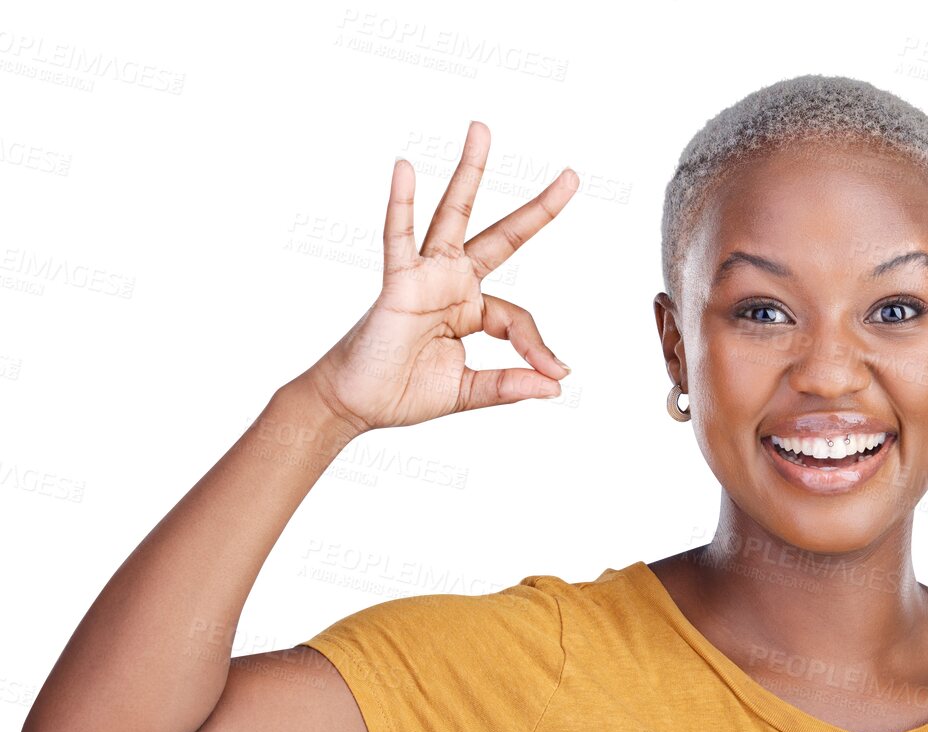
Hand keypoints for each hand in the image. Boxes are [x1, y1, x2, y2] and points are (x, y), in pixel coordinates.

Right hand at [303, 122, 576, 434]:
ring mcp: (426, 278)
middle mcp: (453, 284)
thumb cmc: (403, 391)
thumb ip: (509, 386)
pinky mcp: (397, 283)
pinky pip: (398, 238)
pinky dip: (400, 205)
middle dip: (537, 209)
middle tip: (571, 176)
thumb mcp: (467, 391)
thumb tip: (555, 387)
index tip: (554, 374)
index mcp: (472, 310)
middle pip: (503, 237)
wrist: (356, 404)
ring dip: (469, 173)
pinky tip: (403, 169)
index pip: (518, 318)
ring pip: (454, 216)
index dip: (538, 346)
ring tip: (482, 132)